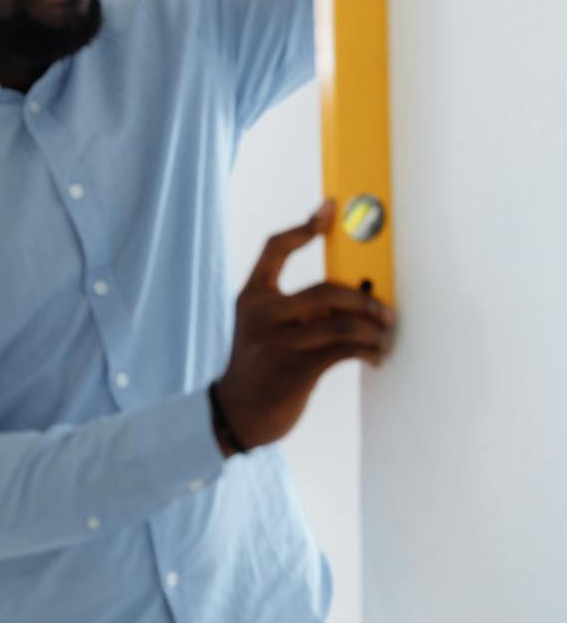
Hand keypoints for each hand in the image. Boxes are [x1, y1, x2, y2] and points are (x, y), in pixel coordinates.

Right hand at [214, 200, 396, 452]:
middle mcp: (261, 315)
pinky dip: (369, 350)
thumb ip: (295, 308)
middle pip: (325, 290)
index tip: (330, 209)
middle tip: (383, 308)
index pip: (275, 248)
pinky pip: (344, 350)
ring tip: (384, 335)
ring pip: (341, 323)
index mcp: (251, 298)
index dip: (304, 227)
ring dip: (373, 329)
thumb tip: (349, 295)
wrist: (239, 413)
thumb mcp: (264, 328)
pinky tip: (375, 355)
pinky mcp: (295, 370)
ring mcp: (277, 342)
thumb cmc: (262, 367)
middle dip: (364, 298)